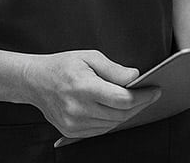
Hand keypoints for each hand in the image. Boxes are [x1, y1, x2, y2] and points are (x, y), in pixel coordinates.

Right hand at [22, 50, 159, 138]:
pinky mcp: (71, 131)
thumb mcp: (89, 57)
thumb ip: (114, 69)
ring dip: (128, 114)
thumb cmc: (62, 66)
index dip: (143, 96)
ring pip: (112, 124)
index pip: (122, 99)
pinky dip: (113, 120)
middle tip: (151, 95)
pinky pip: (101, 130)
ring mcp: (73, 123)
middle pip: (120, 114)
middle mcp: (78, 109)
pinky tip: (118, 109)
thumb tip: (134, 77)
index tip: (155, 90)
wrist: (34, 82)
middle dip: (140, 105)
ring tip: (136, 101)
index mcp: (84, 88)